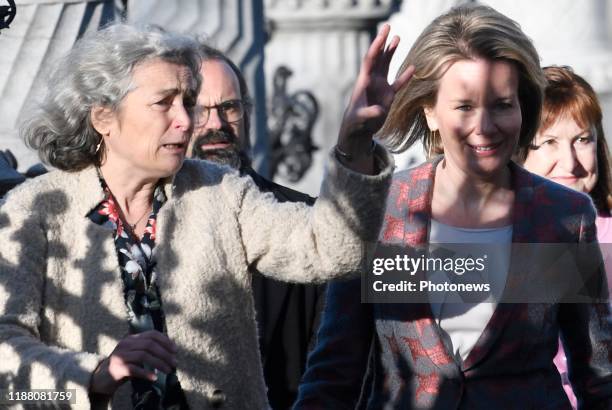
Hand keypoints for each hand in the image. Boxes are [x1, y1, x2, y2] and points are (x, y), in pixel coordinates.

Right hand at [89, 330, 177, 395]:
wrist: (101, 378)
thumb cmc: (124, 366)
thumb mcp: (135, 354)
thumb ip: (148, 351)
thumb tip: (170, 352)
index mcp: (132, 339)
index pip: (151, 334)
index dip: (165, 341)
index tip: (175, 350)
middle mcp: (125, 344)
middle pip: (149, 345)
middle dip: (165, 353)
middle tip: (174, 363)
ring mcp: (120, 355)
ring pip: (143, 356)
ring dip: (159, 363)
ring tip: (168, 371)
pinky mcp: (117, 368)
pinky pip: (134, 369)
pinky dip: (146, 373)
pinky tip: (154, 378)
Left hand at [337, 24, 414, 169]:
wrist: (358, 131)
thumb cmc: (355, 123)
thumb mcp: (360, 118)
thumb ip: (369, 113)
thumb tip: (379, 110)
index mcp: (364, 82)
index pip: (370, 60)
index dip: (376, 48)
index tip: (382, 36)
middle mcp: (372, 81)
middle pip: (378, 58)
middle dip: (383, 43)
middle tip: (388, 27)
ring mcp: (380, 87)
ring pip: (386, 66)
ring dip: (392, 52)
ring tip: (397, 38)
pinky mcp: (387, 96)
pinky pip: (398, 83)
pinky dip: (405, 76)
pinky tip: (412, 67)